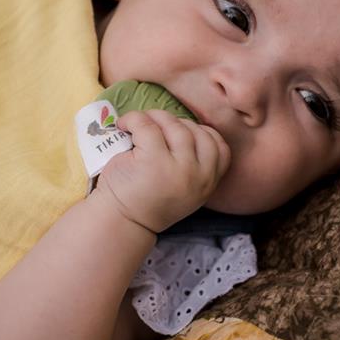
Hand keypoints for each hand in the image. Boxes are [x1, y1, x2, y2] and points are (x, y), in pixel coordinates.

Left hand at [93, 110, 230, 232]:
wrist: (120, 221)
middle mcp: (198, 176)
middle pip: (195, 130)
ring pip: (174, 125)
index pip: (219, 146)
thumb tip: (180, 125)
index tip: (176, 134)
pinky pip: (147, 126)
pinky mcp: (153, 160)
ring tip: (136, 126)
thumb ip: (192, 165)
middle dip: (172, 122)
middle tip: (151, 127)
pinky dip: (133, 119)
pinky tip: (124, 126)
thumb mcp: (182, 189)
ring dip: (154, 118)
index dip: (199, 132)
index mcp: (207, 183)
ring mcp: (178, 168)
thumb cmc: (145, 200)